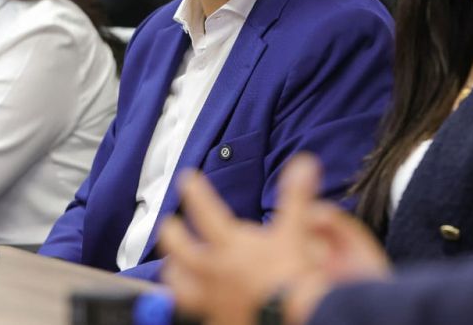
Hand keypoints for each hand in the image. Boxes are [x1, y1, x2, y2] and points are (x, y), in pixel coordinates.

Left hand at [160, 155, 391, 324]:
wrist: (292, 317)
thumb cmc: (292, 278)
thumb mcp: (294, 232)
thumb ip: (296, 196)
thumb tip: (303, 163)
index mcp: (230, 245)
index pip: (204, 211)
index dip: (195, 191)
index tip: (187, 178)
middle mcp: (213, 271)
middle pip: (179, 248)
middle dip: (171, 233)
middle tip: (168, 224)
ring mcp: (212, 299)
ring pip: (179, 284)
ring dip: (174, 273)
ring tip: (173, 267)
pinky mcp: (217, 321)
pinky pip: (197, 314)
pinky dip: (195, 308)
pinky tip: (198, 306)